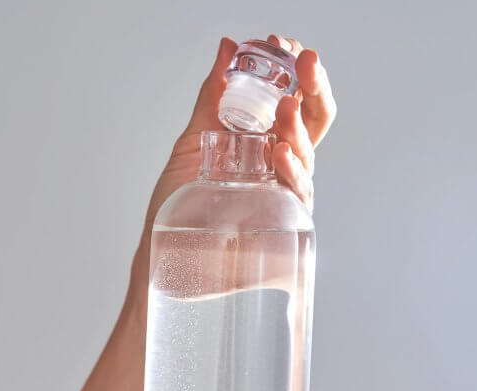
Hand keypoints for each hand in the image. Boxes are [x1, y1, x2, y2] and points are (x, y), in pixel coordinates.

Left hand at [129, 34, 335, 302]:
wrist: (163, 257)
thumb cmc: (176, 207)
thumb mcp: (194, 141)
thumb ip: (213, 97)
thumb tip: (228, 47)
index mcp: (263, 142)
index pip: (293, 100)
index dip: (295, 71)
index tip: (285, 46)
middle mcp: (280, 167)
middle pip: (312, 122)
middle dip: (314, 88)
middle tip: (304, 60)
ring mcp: (283, 196)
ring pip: (306, 155)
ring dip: (297, 126)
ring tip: (285, 105)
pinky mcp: (283, 227)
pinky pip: (297, 196)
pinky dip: (291, 171)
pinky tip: (278, 152)